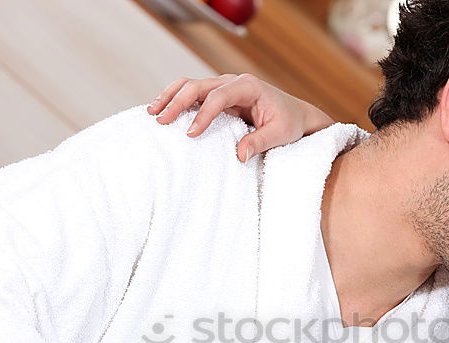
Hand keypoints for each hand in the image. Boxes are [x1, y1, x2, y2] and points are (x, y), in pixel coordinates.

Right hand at [147, 73, 333, 162]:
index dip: (203, 114)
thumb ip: (261, 142)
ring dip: (170, 97)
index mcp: (248, 86)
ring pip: (191, 86)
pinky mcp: (219, 96)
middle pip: (198, 86)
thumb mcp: (281, 134)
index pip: (218, 96)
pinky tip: (162, 110)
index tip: (191, 134)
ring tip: (152, 112)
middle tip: (161, 121)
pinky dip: (177, 100)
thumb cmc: (290, 123)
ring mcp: (224, 87)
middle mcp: (233, 82)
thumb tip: (240, 155)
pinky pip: (194, 94)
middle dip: (177, 102)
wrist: (296, 115)